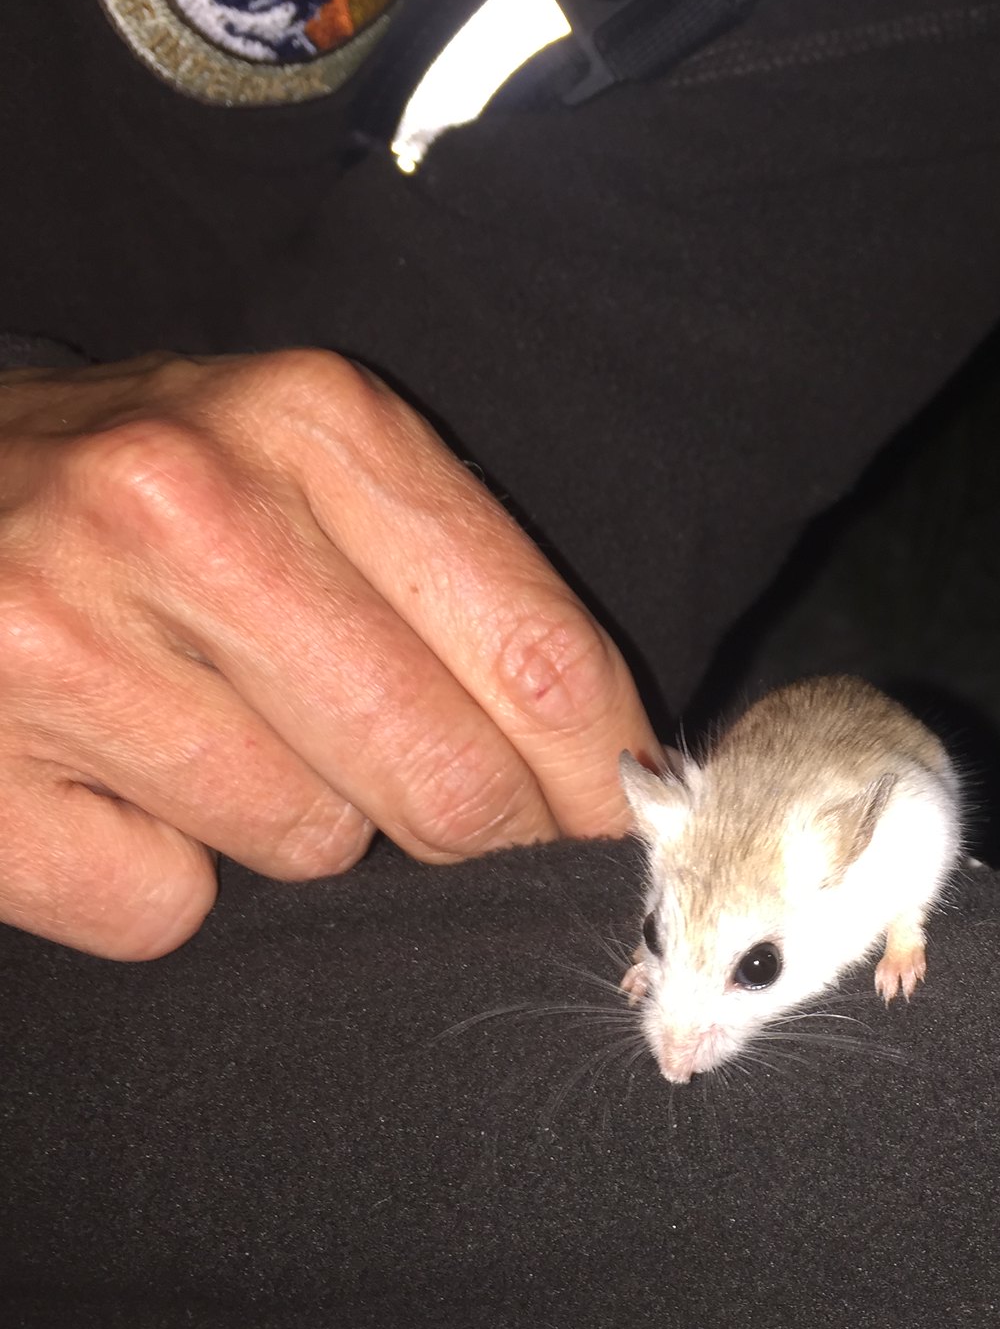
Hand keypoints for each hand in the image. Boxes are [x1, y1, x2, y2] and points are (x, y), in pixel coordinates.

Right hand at [0, 349, 656, 959]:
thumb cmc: (133, 492)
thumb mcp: (298, 462)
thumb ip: (448, 578)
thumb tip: (600, 768)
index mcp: (308, 418)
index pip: (535, 647)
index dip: (596, 771)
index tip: (611, 826)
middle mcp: (183, 507)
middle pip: (444, 772)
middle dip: (473, 830)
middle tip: (445, 821)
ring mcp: (59, 635)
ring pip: (310, 847)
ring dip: (297, 831)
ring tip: (213, 739)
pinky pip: (162, 909)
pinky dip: (159, 880)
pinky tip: (113, 787)